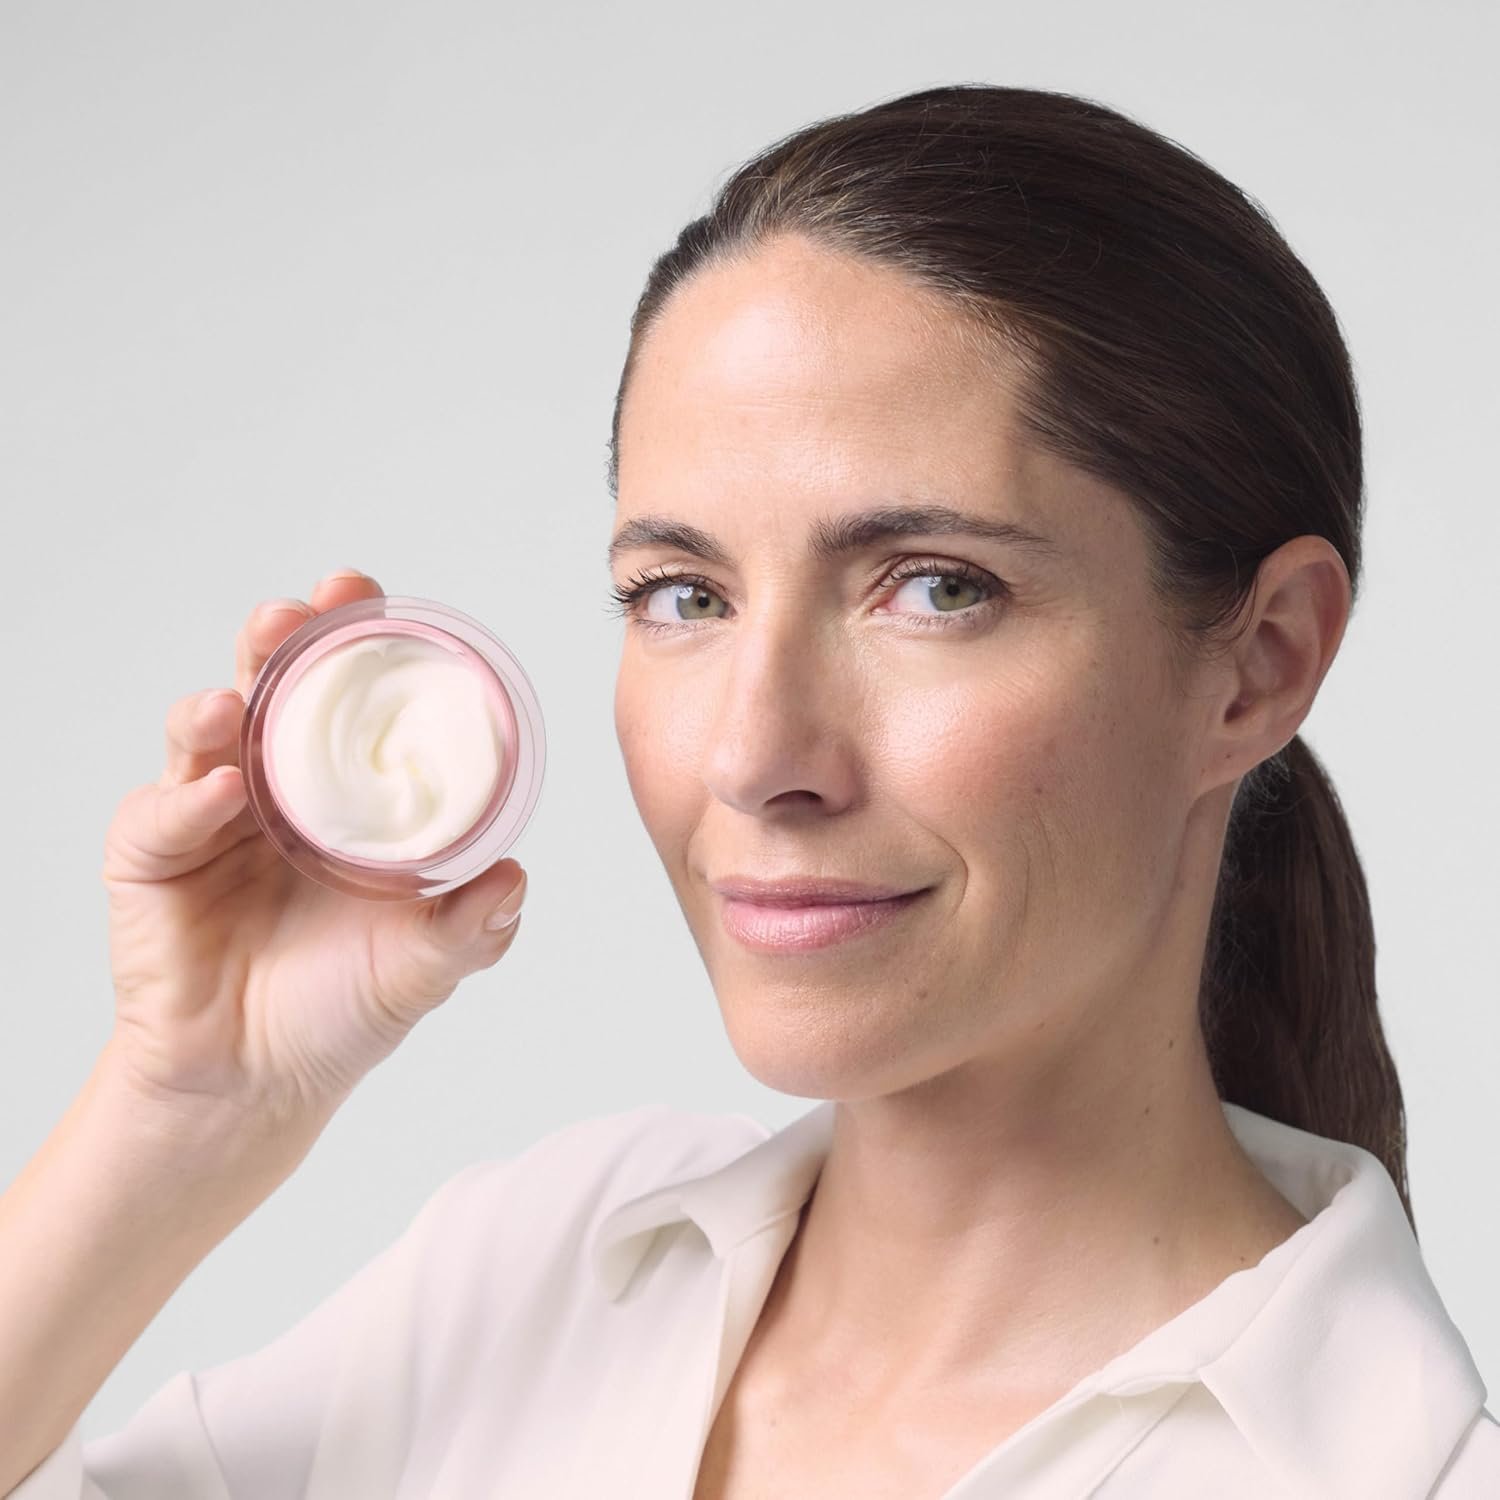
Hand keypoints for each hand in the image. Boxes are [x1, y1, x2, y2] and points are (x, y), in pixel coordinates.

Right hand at [100, 570, 528, 1135]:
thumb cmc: (339, 1010)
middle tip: (293, 615)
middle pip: (268, 689)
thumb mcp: (422, 967)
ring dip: (218, 706)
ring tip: (236, 700)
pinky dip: (186, 800)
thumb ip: (470, 929)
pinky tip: (219, 794)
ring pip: (201, 733)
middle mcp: (273, 789)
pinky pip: (159, 815)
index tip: (368, 599)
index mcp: (341, 795)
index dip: (353, 641)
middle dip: (277, 642)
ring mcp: (206, 818)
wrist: (256, 1085)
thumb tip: (514, 879)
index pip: (345, 697)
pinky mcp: (152, 862)